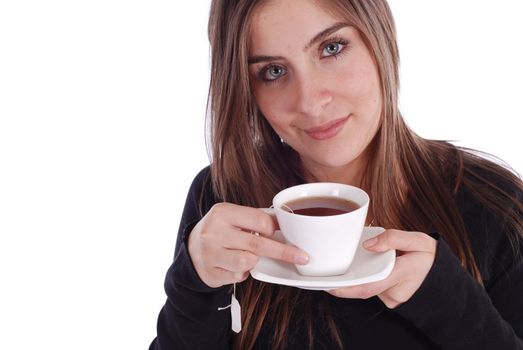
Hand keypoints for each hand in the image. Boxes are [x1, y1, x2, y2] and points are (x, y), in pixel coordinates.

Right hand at [188, 202, 309, 287]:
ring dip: (254, 260)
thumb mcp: (233, 216)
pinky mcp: (210, 273)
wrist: (191, 249)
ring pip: (248, 262)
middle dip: (283, 252)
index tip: (284, 232)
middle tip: (302, 256)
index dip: (274, 228)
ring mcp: (210, 254)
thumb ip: (256, 217)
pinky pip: (238, 276)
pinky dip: (242, 273)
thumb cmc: (220, 230)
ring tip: (247, 255)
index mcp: (222, 212)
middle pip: (258, 244)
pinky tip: (234, 264)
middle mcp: (214, 232)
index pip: (259, 220)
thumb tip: (284, 220)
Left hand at [327, 229, 436, 308]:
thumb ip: (394, 238)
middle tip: (323, 277)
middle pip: (362, 289)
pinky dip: (361, 279)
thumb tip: (368, 244)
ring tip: (339, 267)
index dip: (348, 289)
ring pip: (366, 288)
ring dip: (353, 279)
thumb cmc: (429, 256)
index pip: (369, 286)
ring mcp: (392, 298)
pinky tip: (354, 269)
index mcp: (402, 275)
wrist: (442, 275)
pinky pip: (371, 288)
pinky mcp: (389, 298)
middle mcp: (395, 291)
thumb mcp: (419, 241)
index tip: (330, 286)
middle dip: (343, 285)